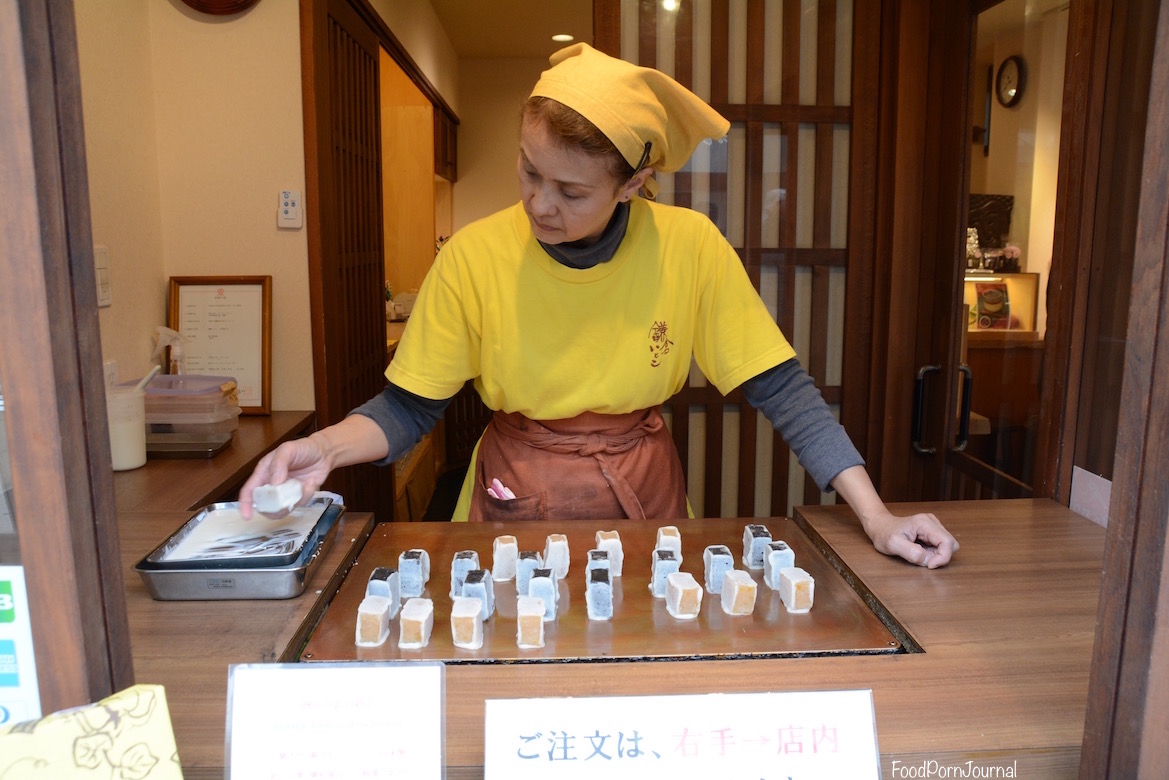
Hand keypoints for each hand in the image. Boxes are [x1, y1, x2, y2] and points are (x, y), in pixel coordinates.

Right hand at [238, 435, 332, 518]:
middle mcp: (272, 485)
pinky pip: (298, 504)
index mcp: (264, 473)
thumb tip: (274, 484)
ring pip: (281, 509)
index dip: (245, 504)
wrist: (324, 453)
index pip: (249, 491)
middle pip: (264, 505)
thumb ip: (278, 464)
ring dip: (291, 502)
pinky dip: (305, 496)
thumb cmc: (302, 448)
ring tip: (302, 487)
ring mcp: (285, 493)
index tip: (246, 516)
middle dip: (273, 507)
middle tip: (285, 501)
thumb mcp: (287, 450)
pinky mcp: (298, 497)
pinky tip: (311, 483)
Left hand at [829, 465, 958, 568]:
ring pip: (948, 545)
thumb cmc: (884, 534)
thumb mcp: (893, 545)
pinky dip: (934, 552)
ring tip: (919, 553)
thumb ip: (911, 553)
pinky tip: (920, 550)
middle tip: (923, 560)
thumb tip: (928, 560)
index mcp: (924, 523)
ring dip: (937, 555)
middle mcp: (932, 521)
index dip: (943, 557)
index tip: (929, 565)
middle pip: (951, 544)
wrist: (879, 526)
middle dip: (941, 556)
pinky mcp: (932, 531)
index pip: (947, 542)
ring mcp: (933, 525)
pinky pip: (941, 545)